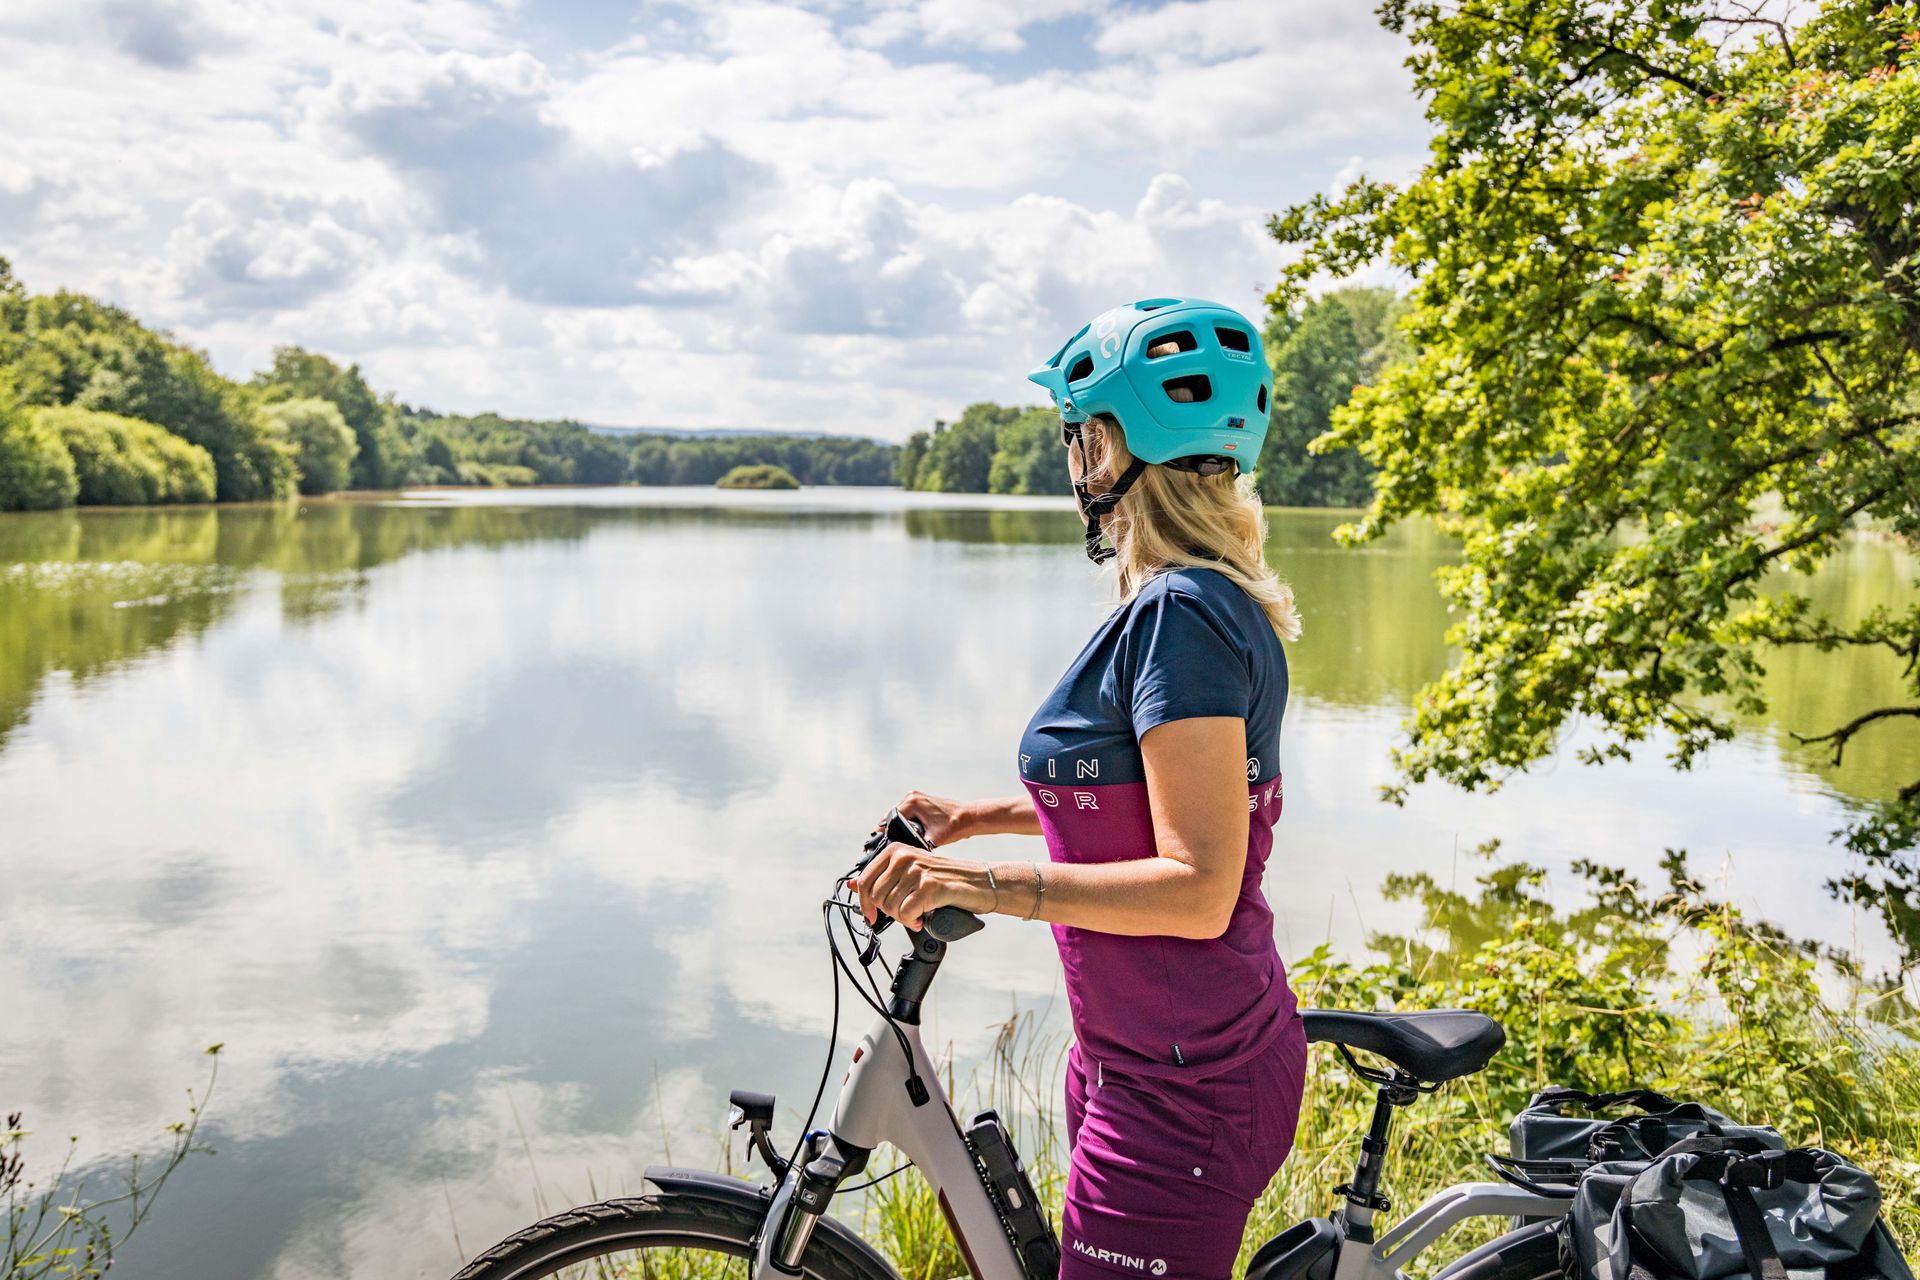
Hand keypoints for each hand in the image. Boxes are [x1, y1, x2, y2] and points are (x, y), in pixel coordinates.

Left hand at [850, 845, 994, 930]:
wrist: (979, 882)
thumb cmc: (945, 879)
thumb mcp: (910, 872)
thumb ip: (882, 876)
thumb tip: (852, 884)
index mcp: (895, 850)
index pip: (864, 881)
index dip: (864, 904)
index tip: (871, 916)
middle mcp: (904, 856)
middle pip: (876, 897)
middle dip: (888, 913)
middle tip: (906, 914)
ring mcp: (916, 870)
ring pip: (890, 907)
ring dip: (903, 918)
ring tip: (918, 914)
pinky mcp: (929, 886)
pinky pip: (906, 914)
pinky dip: (913, 922)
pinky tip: (923, 918)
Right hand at [893, 791, 973, 844]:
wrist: (969, 817)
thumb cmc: (953, 826)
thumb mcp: (931, 840)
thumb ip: (914, 844)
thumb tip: (902, 851)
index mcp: (912, 802)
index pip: (891, 819)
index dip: (887, 833)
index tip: (885, 844)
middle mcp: (912, 796)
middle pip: (894, 816)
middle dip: (895, 830)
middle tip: (896, 843)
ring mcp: (917, 796)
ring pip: (901, 815)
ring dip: (902, 826)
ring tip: (908, 837)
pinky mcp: (921, 800)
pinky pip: (908, 812)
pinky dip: (909, 822)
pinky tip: (915, 831)